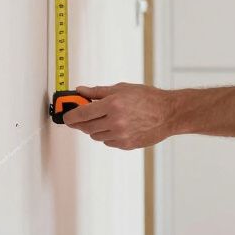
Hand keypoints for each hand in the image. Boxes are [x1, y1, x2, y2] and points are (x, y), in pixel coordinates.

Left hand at [62, 82, 178, 149]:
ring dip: (95, 128)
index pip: (81, 113)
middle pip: (85, 127)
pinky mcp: (126, 144)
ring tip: (105, 118)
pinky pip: (107, 141)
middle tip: (81, 117)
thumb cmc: (148, 98)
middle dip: (80, 122)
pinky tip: (116, 126)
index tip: (66, 116)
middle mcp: (115, 121)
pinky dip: (107, 134)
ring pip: (95, 135)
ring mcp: (120, 135)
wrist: (168, 113)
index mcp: (112, 104)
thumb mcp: (122, 89)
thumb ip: (97, 92)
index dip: (70, 116)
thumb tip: (80, 91)